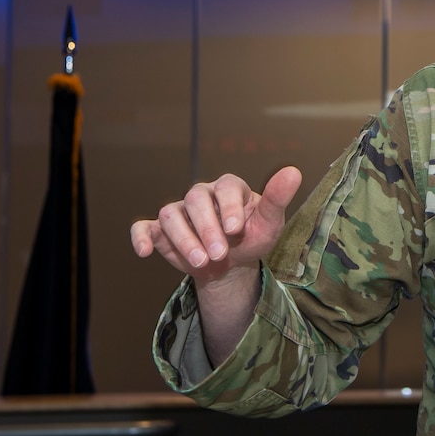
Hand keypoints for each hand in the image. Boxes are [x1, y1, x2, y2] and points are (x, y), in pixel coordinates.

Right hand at [131, 167, 303, 286]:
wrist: (233, 264)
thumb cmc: (252, 237)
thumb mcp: (269, 223)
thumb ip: (277, 199)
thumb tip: (293, 171)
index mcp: (229, 187)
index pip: (225, 187)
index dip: (228, 207)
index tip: (236, 230)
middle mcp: (201, 195)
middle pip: (195, 200)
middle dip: (206, 228)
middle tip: (218, 254)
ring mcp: (180, 211)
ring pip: (171, 214)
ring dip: (183, 239)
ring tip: (200, 262)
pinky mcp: (161, 230)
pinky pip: (144, 227)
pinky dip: (141, 237)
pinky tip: (145, 252)